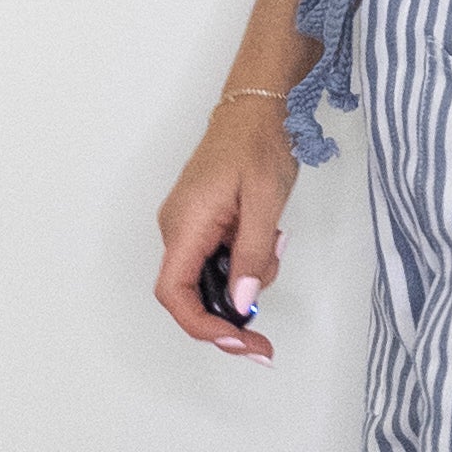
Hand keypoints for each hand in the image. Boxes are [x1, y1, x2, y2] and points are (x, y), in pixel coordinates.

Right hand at [156, 98, 297, 362]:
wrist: (256, 107)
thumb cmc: (257, 143)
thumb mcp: (264, 202)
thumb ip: (252, 256)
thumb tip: (241, 303)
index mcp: (185, 224)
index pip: (175, 294)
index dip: (203, 326)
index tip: (238, 342)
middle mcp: (178, 230)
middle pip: (192, 296)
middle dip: (231, 317)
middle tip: (265, 343)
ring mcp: (189, 227)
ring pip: (211, 281)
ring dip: (245, 280)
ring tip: (276, 243)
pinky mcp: (204, 224)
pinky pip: (219, 261)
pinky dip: (245, 263)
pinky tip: (267, 238)